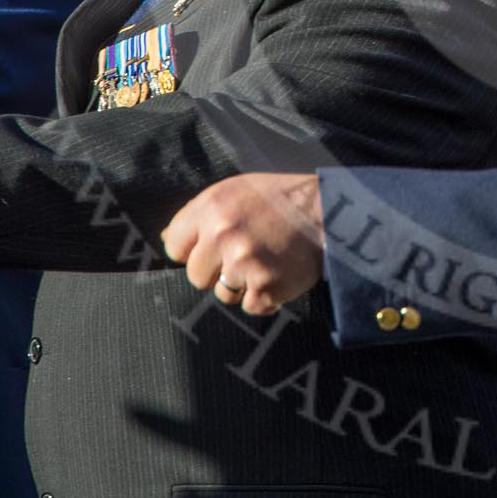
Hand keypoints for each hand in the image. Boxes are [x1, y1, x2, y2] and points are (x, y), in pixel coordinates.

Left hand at [162, 173, 323, 317]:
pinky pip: (250, 307)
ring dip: (242, 285)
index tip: (213, 247)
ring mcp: (244, 262)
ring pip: (222, 294)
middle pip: (196, 276)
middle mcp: (223, 233)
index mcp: (212, 206)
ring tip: (267, 261)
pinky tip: (280, 274)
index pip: (175, 246)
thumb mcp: (237, 190)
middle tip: (246, 254)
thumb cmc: (281, 200)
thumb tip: (166, 241)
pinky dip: (265, 297)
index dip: (194, 250)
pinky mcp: (266, 287)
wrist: (330, 212)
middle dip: (217, 271)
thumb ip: (201, 214)